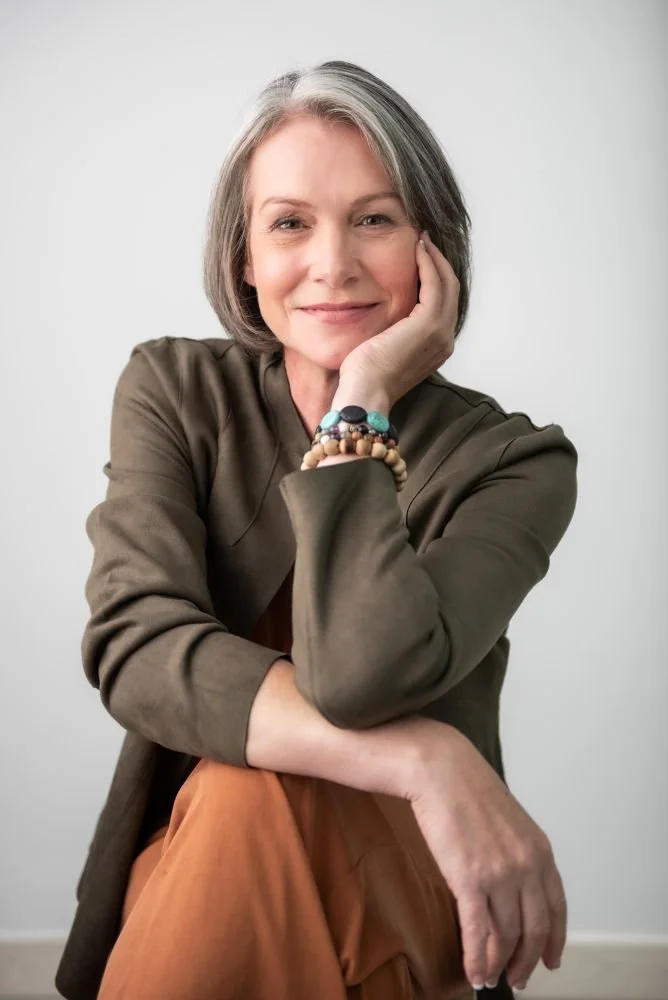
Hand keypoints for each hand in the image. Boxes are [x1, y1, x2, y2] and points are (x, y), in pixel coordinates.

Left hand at [337, 231, 457, 409]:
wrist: (365, 394)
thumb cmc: (364, 378)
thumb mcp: (383, 349)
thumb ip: (392, 332)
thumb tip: (382, 315)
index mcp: (436, 348)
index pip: (442, 305)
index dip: (435, 278)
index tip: (421, 256)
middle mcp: (444, 341)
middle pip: (451, 291)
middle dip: (439, 263)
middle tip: (425, 240)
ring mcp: (440, 333)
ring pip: (447, 283)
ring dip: (435, 258)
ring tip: (422, 239)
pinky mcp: (428, 324)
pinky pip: (435, 283)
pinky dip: (428, 263)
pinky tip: (416, 249)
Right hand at [407, 719, 566, 990]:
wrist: (439, 768)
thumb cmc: (466, 788)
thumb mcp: (508, 820)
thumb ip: (517, 852)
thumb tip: (512, 884)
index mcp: (540, 850)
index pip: (557, 908)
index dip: (554, 939)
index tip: (550, 960)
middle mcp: (526, 865)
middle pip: (533, 929)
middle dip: (526, 960)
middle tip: (517, 978)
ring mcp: (499, 874)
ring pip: (505, 935)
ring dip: (497, 964)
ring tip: (489, 978)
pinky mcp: (469, 879)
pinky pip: (477, 931)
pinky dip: (476, 958)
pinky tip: (474, 972)